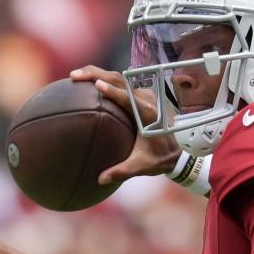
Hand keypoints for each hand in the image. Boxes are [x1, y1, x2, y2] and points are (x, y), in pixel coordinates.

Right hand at [70, 65, 180, 184]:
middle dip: (95, 75)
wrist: (179, 150)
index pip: (127, 98)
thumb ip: (121, 171)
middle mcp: (147, 99)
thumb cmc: (159, 159)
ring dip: (97, 74)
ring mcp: (145, 94)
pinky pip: (121, 83)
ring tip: (77, 77)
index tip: (96, 85)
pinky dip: (104, 80)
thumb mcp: (141, 167)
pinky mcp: (142, 94)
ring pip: (119, 78)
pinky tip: (90, 84)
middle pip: (119, 80)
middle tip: (74, 76)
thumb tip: (100, 179)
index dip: (111, 90)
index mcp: (148, 114)